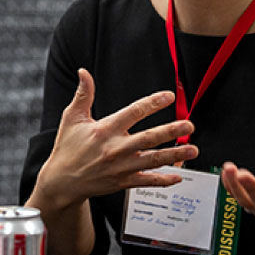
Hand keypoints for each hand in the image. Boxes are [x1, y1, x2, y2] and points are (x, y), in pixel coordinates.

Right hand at [32, 69, 198, 211]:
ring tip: (192, 150)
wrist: (62, 181)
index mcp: (105, 129)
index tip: (169, 96)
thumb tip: (83, 72)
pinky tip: (179, 176)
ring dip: (175, 155)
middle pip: (149, 138)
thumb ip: (83, 94)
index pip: (133, 112)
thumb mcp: (72, 118)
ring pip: (153, 160)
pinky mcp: (123, 182)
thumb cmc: (67, 148)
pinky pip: (147, 181)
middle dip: (171, 131)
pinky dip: (163, 180)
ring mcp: (121, 167)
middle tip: (189, 125)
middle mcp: (116, 148)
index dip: (152, 103)